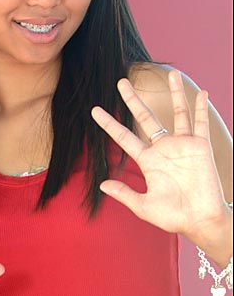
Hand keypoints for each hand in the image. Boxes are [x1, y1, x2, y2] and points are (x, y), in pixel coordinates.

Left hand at [91, 70, 226, 240]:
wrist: (201, 222)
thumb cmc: (173, 217)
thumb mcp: (144, 207)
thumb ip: (124, 194)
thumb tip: (102, 184)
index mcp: (147, 161)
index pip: (124, 137)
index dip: (109, 124)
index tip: (94, 110)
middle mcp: (163, 149)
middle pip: (145, 117)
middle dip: (133, 99)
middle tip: (121, 81)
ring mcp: (182, 146)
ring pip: (177, 113)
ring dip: (175, 93)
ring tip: (170, 73)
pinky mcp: (201, 148)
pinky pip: (200, 124)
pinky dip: (201, 109)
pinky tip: (201, 93)